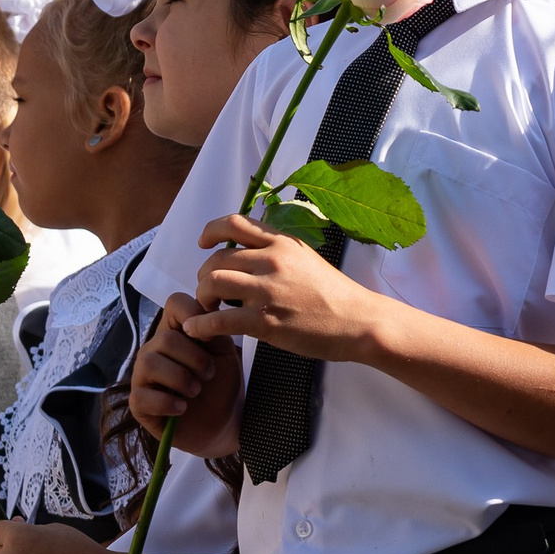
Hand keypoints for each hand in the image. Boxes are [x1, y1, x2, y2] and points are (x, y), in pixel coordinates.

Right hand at [132, 294, 243, 456]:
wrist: (223, 424)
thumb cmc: (221, 385)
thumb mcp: (224, 354)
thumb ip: (214, 330)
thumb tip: (203, 316)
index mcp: (176, 332)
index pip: (175, 303)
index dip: (192, 313)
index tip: (209, 338)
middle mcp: (154, 349)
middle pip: (164, 338)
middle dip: (194, 358)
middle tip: (208, 375)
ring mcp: (143, 376)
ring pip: (150, 363)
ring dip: (181, 378)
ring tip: (195, 391)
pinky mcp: (139, 404)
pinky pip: (142, 396)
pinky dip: (167, 403)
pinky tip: (182, 408)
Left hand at [183, 215, 387, 366]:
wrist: (357, 320)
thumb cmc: (334, 293)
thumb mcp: (306, 258)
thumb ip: (277, 251)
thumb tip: (248, 251)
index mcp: (281, 243)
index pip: (234, 223)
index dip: (210, 231)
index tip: (203, 243)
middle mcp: (271, 261)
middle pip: (216, 258)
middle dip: (204, 275)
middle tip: (208, 290)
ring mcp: (267, 291)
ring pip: (212, 283)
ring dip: (202, 296)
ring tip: (207, 308)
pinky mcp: (265, 322)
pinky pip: (219, 320)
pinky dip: (201, 325)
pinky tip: (196, 330)